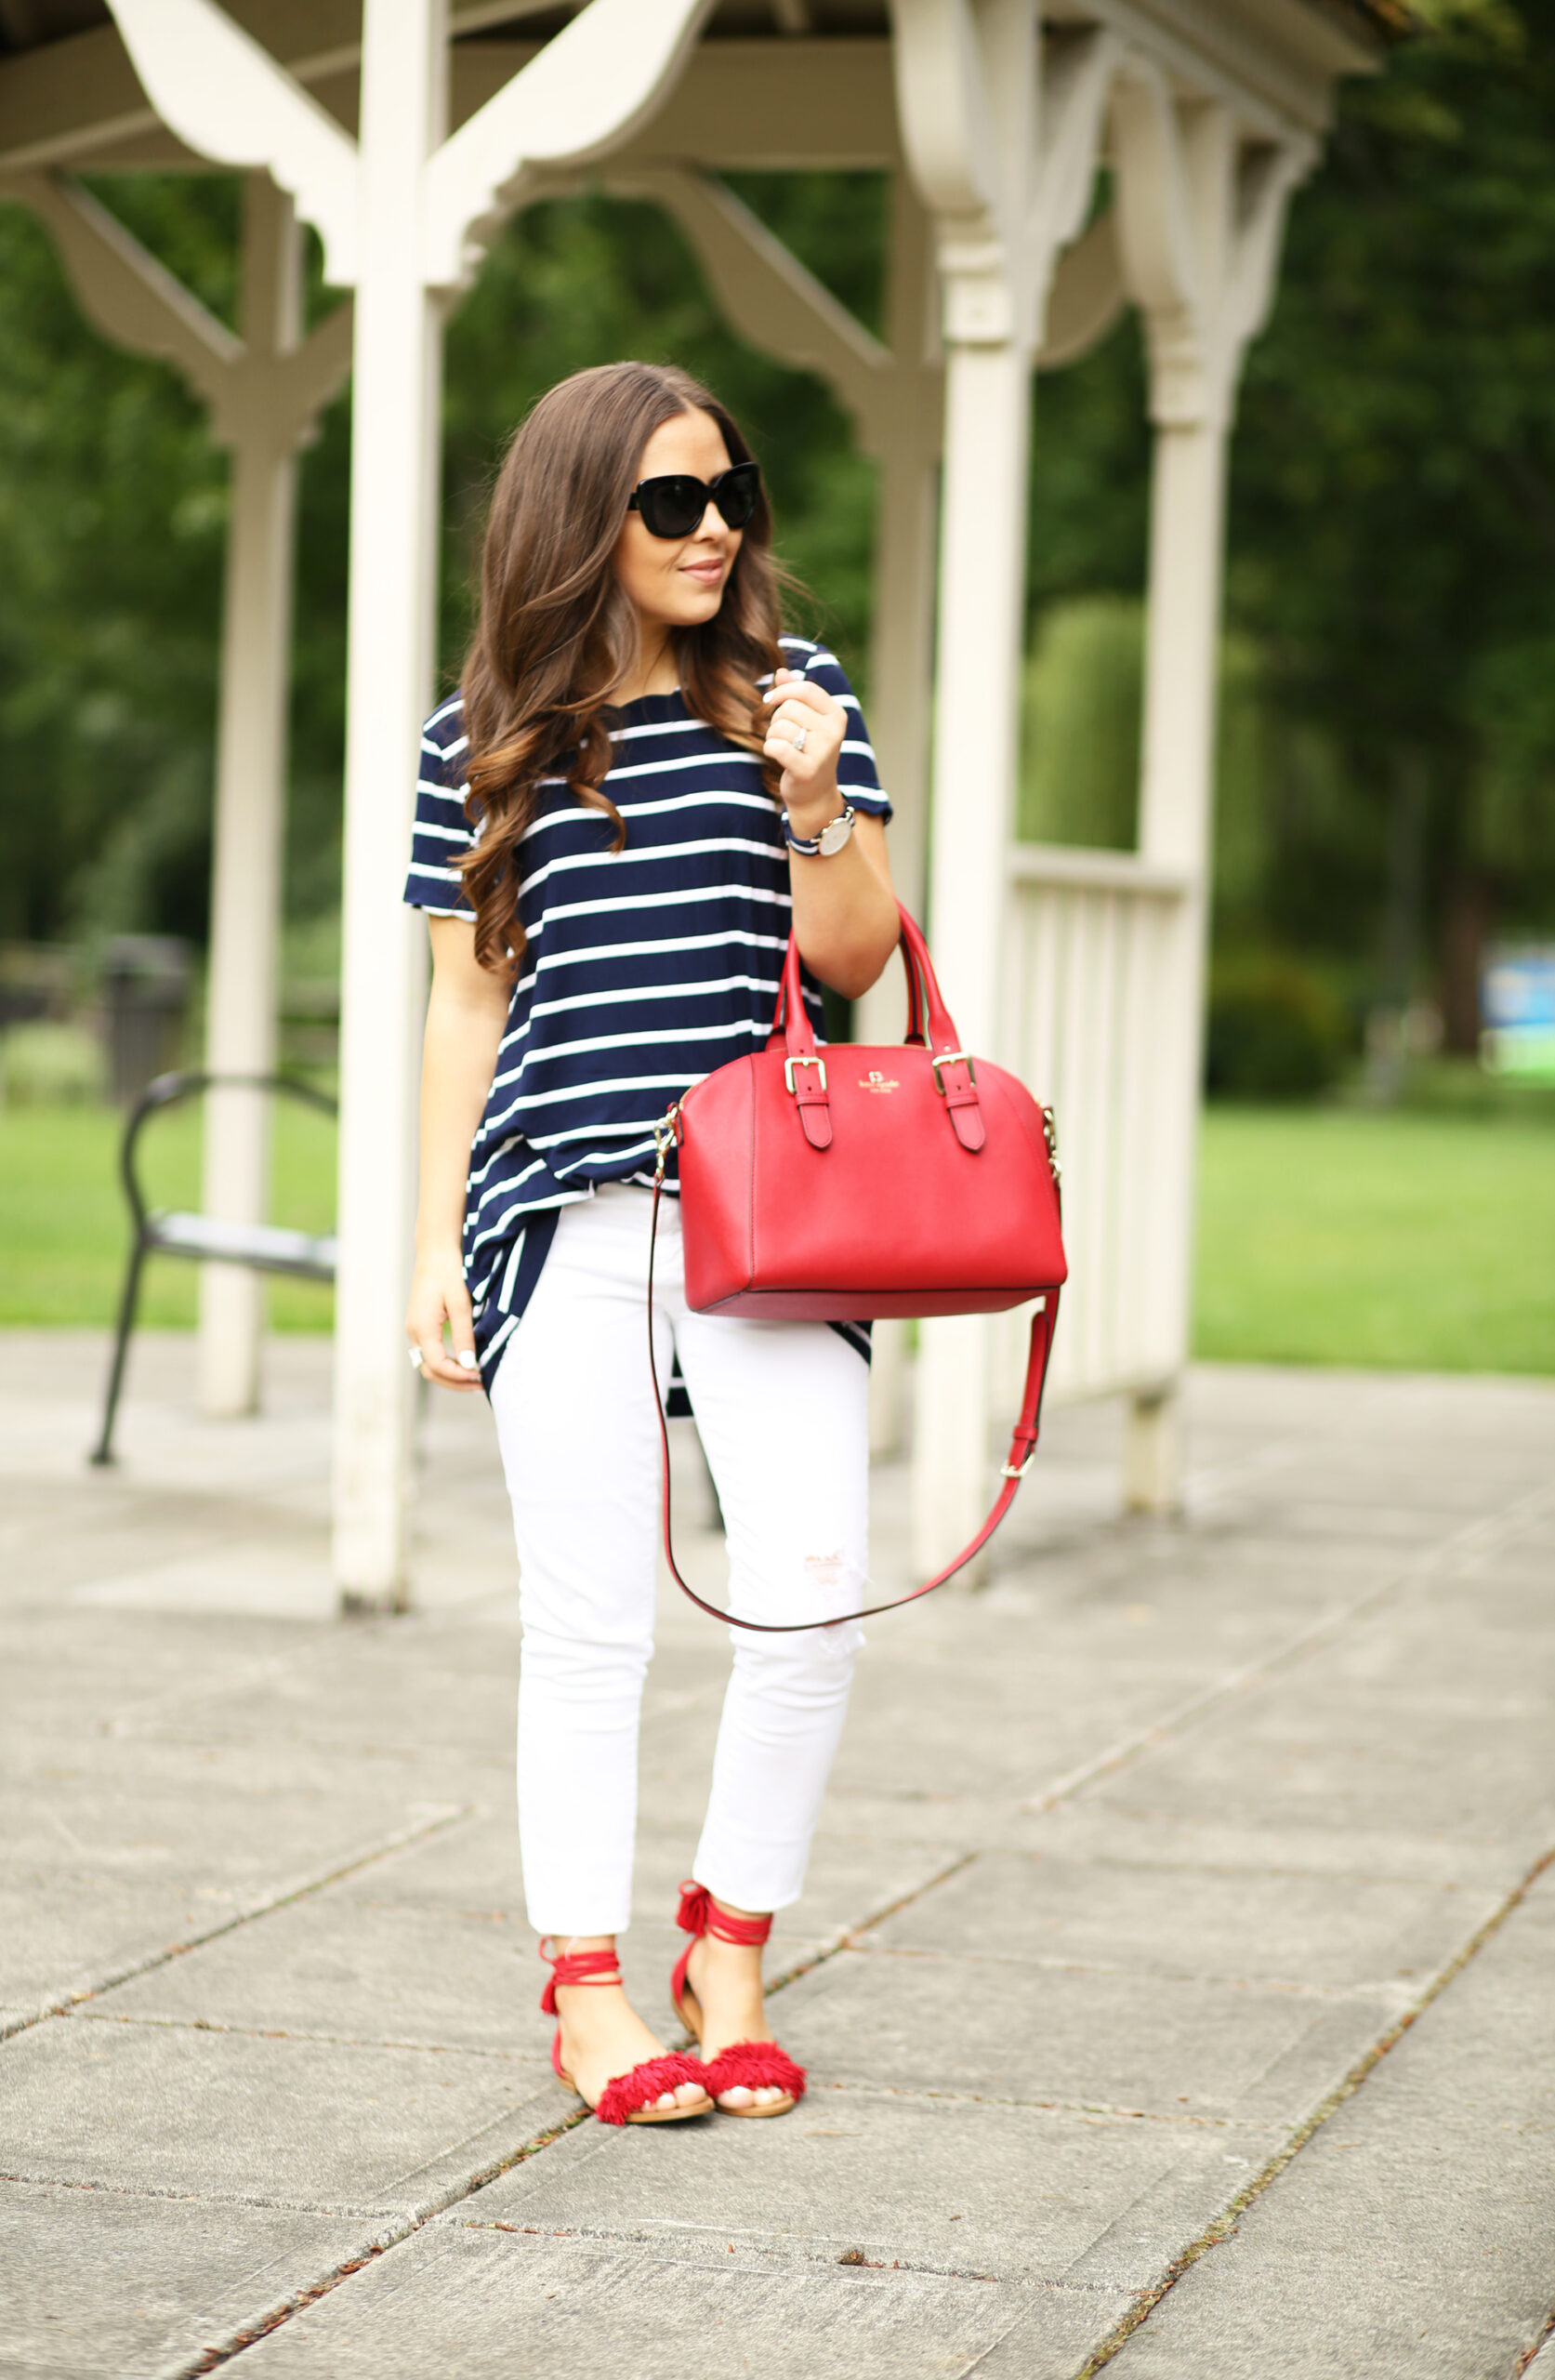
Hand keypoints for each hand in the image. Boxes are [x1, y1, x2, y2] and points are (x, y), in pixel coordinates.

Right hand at [405, 1245, 481, 1390]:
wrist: (436, 1251)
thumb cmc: (449, 1272)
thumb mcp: (461, 1303)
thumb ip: (464, 1335)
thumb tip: (469, 1365)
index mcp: (422, 1327)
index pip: (437, 1365)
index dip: (459, 1376)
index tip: (480, 1375)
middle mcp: (414, 1332)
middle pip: (430, 1371)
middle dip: (455, 1382)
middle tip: (481, 1384)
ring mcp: (415, 1329)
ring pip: (428, 1365)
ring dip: (451, 1375)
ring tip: (475, 1377)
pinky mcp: (420, 1325)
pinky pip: (430, 1353)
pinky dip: (446, 1364)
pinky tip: (465, 1363)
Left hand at [761, 668, 846, 834]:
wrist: (814, 794)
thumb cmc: (807, 752)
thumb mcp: (806, 721)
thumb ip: (795, 695)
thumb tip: (781, 672)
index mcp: (836, 715)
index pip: (805, 689)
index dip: (783, 691)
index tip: (770, 700)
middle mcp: (834, 731)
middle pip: (789, 707)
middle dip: (777, 719)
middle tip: (783, 735)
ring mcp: (823, 751)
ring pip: (780, 726)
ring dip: (772, 736)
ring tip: (782, 748)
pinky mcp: (808, 769)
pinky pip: (777, 747)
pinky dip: (770, 749)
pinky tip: (776, 756)